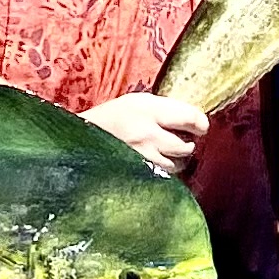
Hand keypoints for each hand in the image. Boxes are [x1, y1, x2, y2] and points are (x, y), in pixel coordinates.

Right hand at [84, 91, 204, 177]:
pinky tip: (154, 163)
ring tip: (164, 153)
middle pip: (186, 146)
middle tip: (181, 141)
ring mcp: (141, 157)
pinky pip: (163, 177)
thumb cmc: (109, 118)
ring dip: (176, 160)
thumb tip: (192, 120)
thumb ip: (163, 110)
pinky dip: (164, 172)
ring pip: (176, 165)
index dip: (200, 124)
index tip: (200, 127)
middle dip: (188, 145)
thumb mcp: (135, 102)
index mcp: (147, 108)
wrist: (78, 139)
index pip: (190, 117)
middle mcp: (146, 133)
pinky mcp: (136, 173)